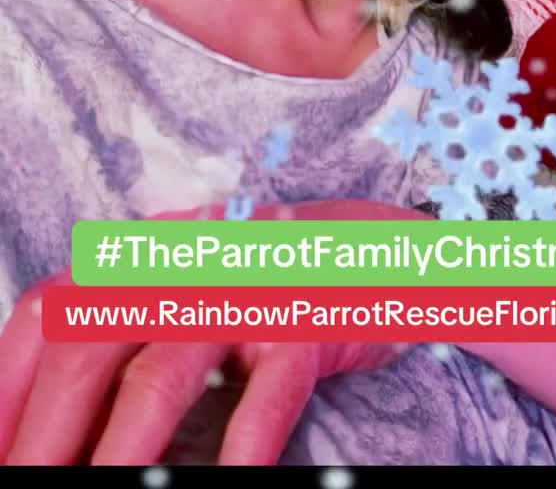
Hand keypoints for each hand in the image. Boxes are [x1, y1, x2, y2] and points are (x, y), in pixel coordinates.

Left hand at [0, 197, 430, 464]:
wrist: (366, 243)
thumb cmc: (256, 282)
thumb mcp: (176, 291)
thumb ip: (116, 338)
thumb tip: (46, 427)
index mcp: (136, 258)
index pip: (45, 317)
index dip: (5, 391)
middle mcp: (178, 266)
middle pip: (86, 349)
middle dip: (44, 437)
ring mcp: (241, 294)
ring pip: (162, 374)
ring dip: (120, 451)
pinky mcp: (302, 325)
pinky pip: (266, 393)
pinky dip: (241, 447)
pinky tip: (230, 486)